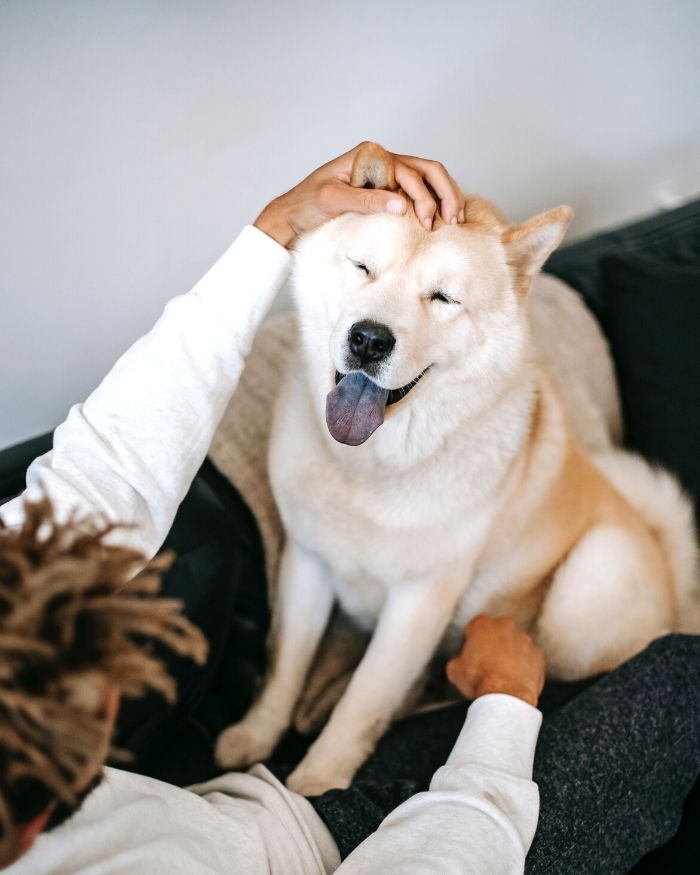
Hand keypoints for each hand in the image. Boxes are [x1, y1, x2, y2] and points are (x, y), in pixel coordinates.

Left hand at [254, 142, 465, 247]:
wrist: (292, 216)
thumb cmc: (307, 205)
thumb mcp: (333, 200)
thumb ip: (366, 200)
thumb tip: (402, 204)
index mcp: (370, 156)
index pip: (410, 171)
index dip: (424, 196)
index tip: (427, 222)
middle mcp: (381, 161)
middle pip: (427, 170)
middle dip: (445, 193)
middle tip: (453, 220)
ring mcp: (385, 175)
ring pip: (427, 179)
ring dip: (444, 197)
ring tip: (455, 219)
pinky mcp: (385, 191)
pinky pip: (417, 192)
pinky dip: (433, 203)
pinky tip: (442, 218)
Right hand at [446, 615, 544, 706]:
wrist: (507, 697)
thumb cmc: (479, 680)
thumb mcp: (454, 669)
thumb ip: (457, 658)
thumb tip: (460, 660)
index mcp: (482, 624)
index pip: (474, 628)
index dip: (471, 643)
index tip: (471, 656)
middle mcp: (505, 625)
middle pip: (496, 632)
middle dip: (492, 644)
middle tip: (487, 665)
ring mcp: (524, 639)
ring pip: (514, 643)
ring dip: (509, 654)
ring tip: (502, 675)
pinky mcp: (538, 654)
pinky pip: (529, 657)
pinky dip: (524, 665)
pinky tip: (516, 680)